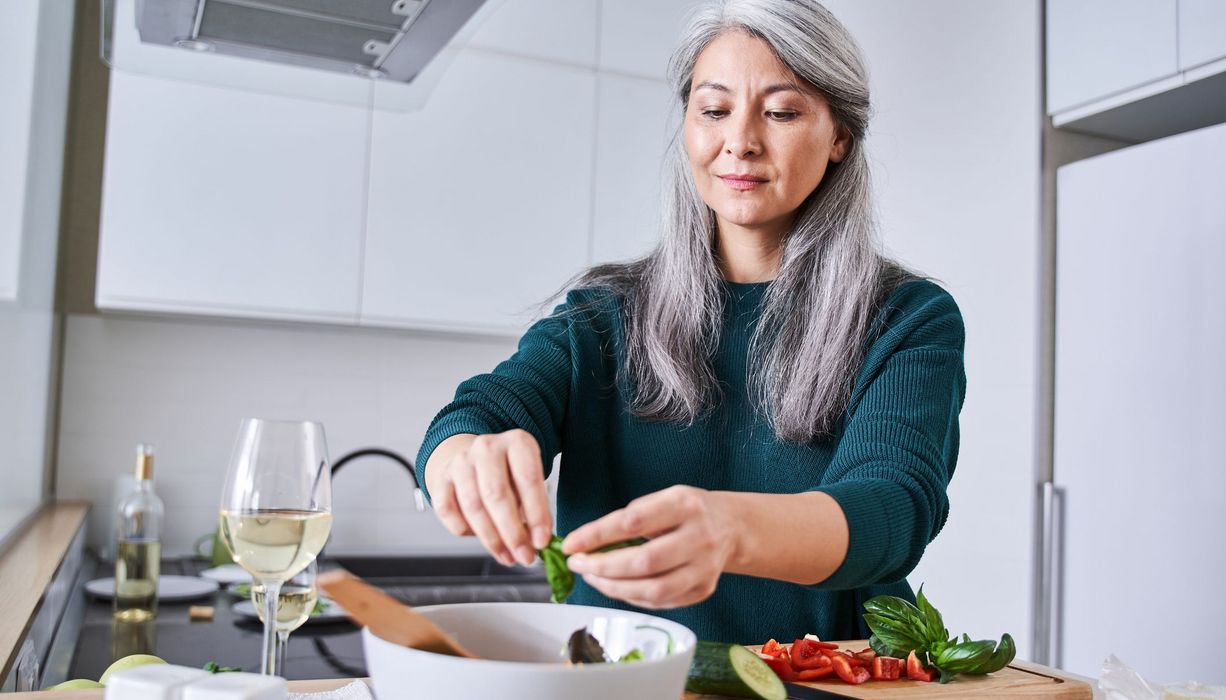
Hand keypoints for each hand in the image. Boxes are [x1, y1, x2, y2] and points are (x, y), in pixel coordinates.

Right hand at [424, 429, 552, 565]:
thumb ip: (535, 509)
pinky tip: (479, 538)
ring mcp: (461, 461)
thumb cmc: (510, 475)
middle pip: (496, 494)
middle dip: (512, 532)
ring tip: (507, 556)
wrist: (477, 459)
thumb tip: (538, 542)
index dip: (536, 514)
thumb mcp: (530, 482)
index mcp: (517, 442)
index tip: (541, 542)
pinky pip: (447, 510)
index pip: (528, 479)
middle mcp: (487, 447)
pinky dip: (463, 530)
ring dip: (491, 539)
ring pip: (472, 506)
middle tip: (524, 556)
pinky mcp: (441, 478)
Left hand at [562, 485, 735, 608]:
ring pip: (653, 589)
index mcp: (684, 505)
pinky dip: (632, 596)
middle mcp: (699, 537)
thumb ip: (631, 517)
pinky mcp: (703, 589)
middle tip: (577, 565)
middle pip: (643, 561)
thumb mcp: (664, 498)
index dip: (597, 535)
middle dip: (602, 567)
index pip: (633, 522)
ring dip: (614, 587)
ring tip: (592, 577)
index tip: (571, 544)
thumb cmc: (688, 510)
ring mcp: (704, 567)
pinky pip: (661, 601)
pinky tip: (616, 587)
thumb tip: (585, 542)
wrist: (732, 527)